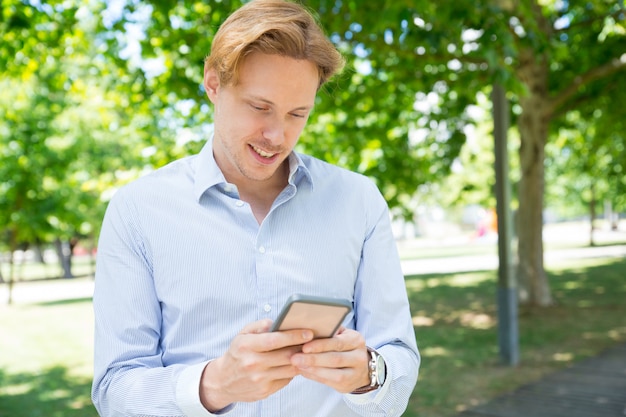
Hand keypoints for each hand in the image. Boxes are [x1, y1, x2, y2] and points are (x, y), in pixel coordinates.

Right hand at [199, 319, 313, 410]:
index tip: (308, 332)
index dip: (294, 336)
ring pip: (289, 369)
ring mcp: (259, 380)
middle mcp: (252, 364)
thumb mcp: (242, 334)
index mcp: (246, 346)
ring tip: (307, 352)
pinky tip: (295, 364)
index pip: (274, 340)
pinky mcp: (264, 392)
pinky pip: (286, 380)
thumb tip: (278, 321)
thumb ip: (260, 325)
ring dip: (301, 360)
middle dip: (302, 347)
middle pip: (285, 355)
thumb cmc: (237, 353)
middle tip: (313, 341)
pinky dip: (293, 371)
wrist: (223, 381)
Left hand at [290, 327, 369, 392]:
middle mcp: (359, 357)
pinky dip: (314, 376)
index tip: (304, 347)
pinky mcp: (347, 385)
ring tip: (297, 365)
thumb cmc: (344, 346)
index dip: (320, 345)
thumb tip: (306, 328)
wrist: (361, 367)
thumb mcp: (341, 335)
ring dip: (313, 370)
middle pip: (335, 359)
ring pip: (333, 374)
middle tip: (295, 358)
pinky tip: (303, 371)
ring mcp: (355, 374)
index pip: (338, 343)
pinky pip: (329, 382)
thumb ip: (329, 332)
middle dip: (313, 359)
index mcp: (356, 340)